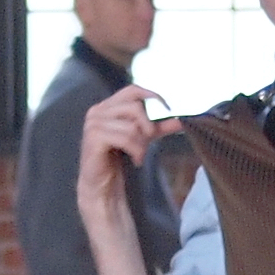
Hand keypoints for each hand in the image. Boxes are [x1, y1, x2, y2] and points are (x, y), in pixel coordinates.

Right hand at [76, 86, 180, 227]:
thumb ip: (159, 126)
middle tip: (149, 140)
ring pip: (132, 126)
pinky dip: (136, 151)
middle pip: (135, 107)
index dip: (152, 97)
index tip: (168, 109)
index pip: (133, 90)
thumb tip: (180, 119)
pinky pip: (125, 138)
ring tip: (139, 155)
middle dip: (148, 125)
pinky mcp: (95, 138)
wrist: (103, 184)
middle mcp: (98, 111)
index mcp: (107, 106)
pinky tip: (135, 160)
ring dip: (142, 144)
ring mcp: (94, 124)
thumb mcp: (143, 138)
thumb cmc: (119, 159)